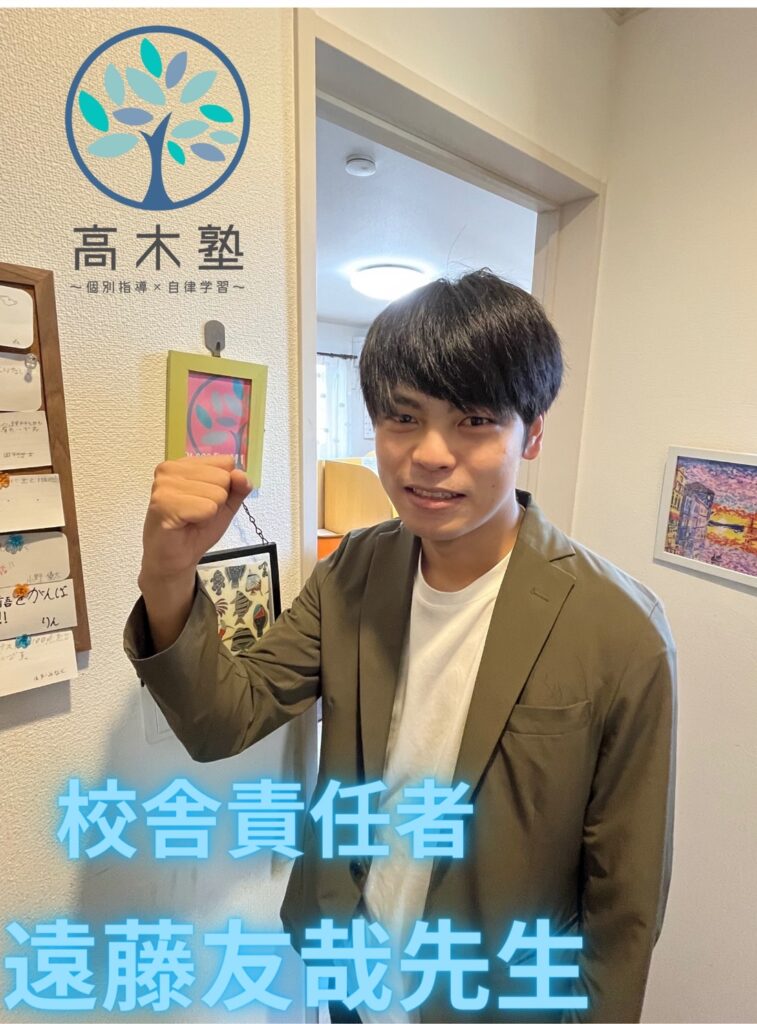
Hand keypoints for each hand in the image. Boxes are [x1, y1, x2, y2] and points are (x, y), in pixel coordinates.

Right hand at [140, 455, 251, 582]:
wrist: (176, 558)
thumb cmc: (196, 529)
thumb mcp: (226, 505)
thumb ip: (238, 488)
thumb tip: (241, 475)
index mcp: (184, 464)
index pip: (226, 462)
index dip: (225, 486)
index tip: (205, 500)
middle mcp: (171, 468)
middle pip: (223, 477)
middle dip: (217, 501)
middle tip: (197, 513)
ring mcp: (165, 484)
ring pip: (217, 493)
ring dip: (209, 512)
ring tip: (191, 518)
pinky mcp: (163, 503)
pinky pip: (206, 507)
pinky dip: (203, 520)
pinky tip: (185, 523)